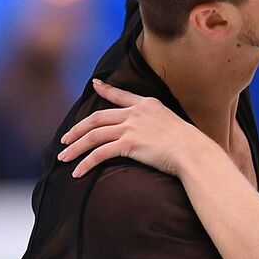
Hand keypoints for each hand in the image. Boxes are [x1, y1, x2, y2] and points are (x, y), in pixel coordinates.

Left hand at [57, 81, 209, 178]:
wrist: (194, 151)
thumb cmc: (190, 144)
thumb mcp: (173, 123)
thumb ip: (158, 123)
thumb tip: (153, 133)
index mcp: (147, 105)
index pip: (120, 96)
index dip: (105, 90)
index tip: (94, 85)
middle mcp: (136, 113)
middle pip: (97, 118)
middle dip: (77, 130)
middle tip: (64, 139)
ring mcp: (131, 127)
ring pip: (93, 136)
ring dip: (75, 148)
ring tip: (63, 158)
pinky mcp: (129, 144)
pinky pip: (100, 153)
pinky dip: (86, 163)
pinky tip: (78, 172)